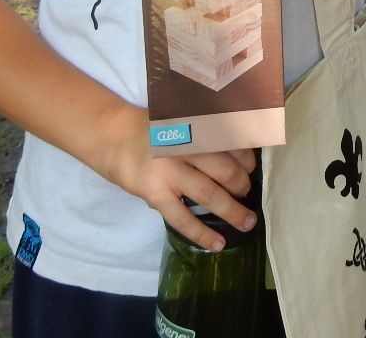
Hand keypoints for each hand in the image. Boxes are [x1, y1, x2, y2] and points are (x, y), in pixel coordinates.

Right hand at [104, 119, 258, 248]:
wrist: (112, 137)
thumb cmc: (154, 130)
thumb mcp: (183, 122)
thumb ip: (208, 137)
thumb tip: (243, 158)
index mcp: (195, 127)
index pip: (233, 144)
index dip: (248, 158)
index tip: (252, 167)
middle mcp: (185, 147)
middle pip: (226, 170)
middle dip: (243, 185)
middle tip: (247, 192)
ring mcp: (170, 171)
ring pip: (210, 194)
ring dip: (233, 211)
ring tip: (247, 222)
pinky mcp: (155, 193)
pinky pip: (183, 218)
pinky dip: (202, 233)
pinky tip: (217, 244)